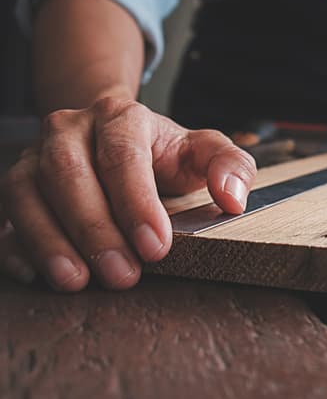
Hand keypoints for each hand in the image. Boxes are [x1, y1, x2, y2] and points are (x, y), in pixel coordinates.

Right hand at [0, 97, 255, 290]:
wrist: (113, 137)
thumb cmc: (165, 154)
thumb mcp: (205, 151)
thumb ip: (231, 166)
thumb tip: (233, 198)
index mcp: (120, 117)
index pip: (122, 154)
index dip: (136, 202)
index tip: (156, 246)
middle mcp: (68, 130)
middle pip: (70, 174)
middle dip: (95, 229)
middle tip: (122, 275)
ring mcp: (34, 157)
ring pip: (27, 194)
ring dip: (50, 241)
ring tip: (75, 281)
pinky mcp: (17, 188)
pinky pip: (5, 215)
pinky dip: (15, 246)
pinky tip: (35, 275)